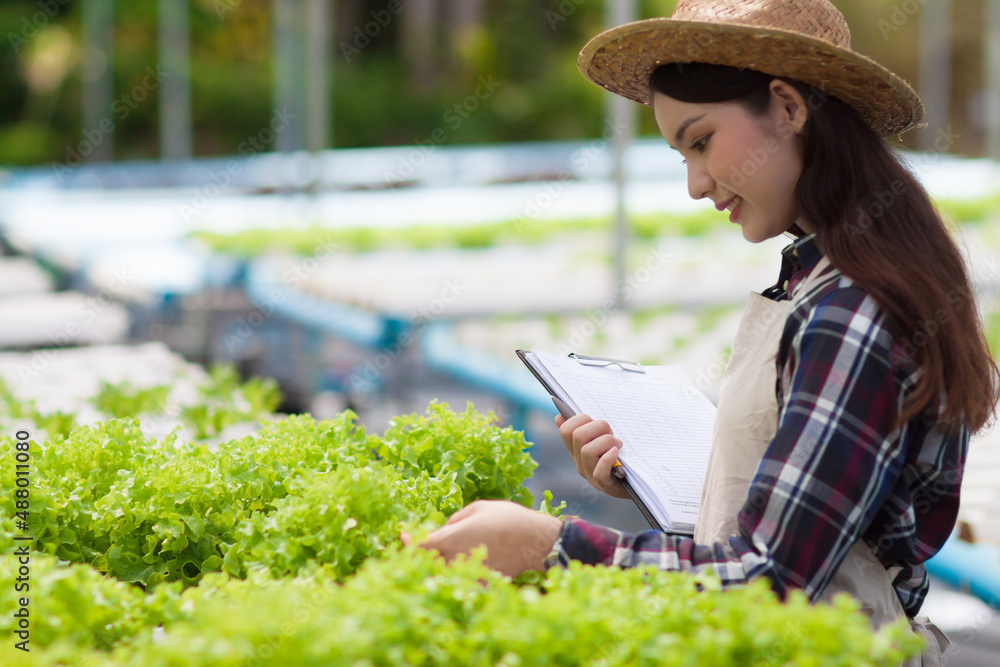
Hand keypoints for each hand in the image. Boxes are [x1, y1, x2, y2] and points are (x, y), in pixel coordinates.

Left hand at [404, 500, 562, 577]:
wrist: (534, 541)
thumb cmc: (506, 518)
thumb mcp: (477, 508)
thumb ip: (455, 520)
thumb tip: (446, 529)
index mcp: (450, 538)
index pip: (419, 545)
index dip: (408, 541)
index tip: (403, 536)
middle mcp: (455, 559)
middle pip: (428, 562)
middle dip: (421, 555)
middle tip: (419, 546)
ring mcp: (467, 572)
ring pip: (444, 573)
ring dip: (438, 566)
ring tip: (440, 556)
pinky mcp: (480, 582)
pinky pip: (463, 581)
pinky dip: (458, 577)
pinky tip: (462, 567)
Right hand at [556, 414, 630, 499]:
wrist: (636, 485)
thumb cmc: (619, 459)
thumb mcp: (601, 442)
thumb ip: (585, 430)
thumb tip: (559, 417)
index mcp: (576, 450)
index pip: (566, 430)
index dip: (578, 419)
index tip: (593, 421)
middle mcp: (580, 462)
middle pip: (578, 436)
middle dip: (598, 427)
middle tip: (611, 432)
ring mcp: (590, 475)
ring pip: (587, 451)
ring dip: (607, 441)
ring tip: (618, 445)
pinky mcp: (604, 485)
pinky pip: (599, 471)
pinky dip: (608, 459)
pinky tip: (616, 453)